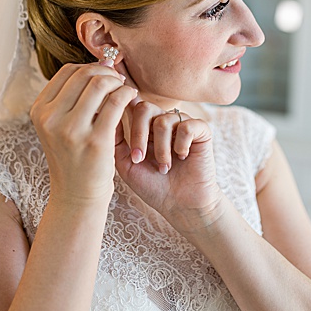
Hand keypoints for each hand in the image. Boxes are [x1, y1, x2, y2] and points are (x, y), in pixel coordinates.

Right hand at [30, 62, 140, 206]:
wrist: (76, 193)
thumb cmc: (75, 155)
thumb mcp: (61, 125)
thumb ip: (76, 96)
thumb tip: (104, 60)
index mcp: (39, 110)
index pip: (68, 71)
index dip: (92, 67)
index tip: (106, 76)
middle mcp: (50, 117)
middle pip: (85, 73)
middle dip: (108, 72)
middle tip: (120, 81)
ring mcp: (71, 129)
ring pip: (101, 83)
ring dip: (119, 82)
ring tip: (126, 91)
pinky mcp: (95, 140)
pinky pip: (116, 102)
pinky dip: (128, 95)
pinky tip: (133, 100)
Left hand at [113, 109, 225, 235]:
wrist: (180, 204)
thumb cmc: (153, 186)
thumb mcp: (125, 164)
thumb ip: (116, 140)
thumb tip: (107, 114)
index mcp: (145, 128)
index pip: (133, 106)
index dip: (126, 111)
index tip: (120, 128)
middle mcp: (164, 122)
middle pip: (145, 108)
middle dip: (138, 134)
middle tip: (138, 158)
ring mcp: (183, 125)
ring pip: (164, 120)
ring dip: (161, 148)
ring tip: (164, 167)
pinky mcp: (202, 131)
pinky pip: (187, 127)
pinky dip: (181, 145)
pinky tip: (182, 157)